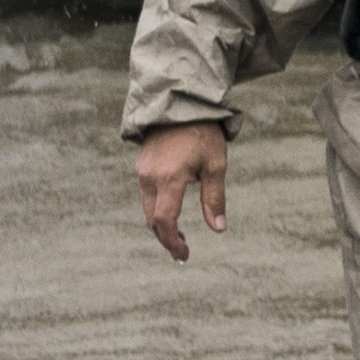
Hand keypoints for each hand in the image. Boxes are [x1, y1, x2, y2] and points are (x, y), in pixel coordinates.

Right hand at [135, 123, 229, 259]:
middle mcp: (149, 177)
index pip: (164, 220)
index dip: (172, 241)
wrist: (181, 104)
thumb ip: (214, 198)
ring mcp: (142, 171)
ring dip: (161, 225)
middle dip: (166, 238)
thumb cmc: (203, 134)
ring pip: (147, 209)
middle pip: (152, 219)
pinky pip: (146, 195)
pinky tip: (172, 213)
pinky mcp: (141, 166)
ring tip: (181, 237)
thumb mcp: (216, 165)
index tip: (183, 255)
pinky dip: (157, 210)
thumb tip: (218, 229)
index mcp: (169, 178)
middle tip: (183, 253)